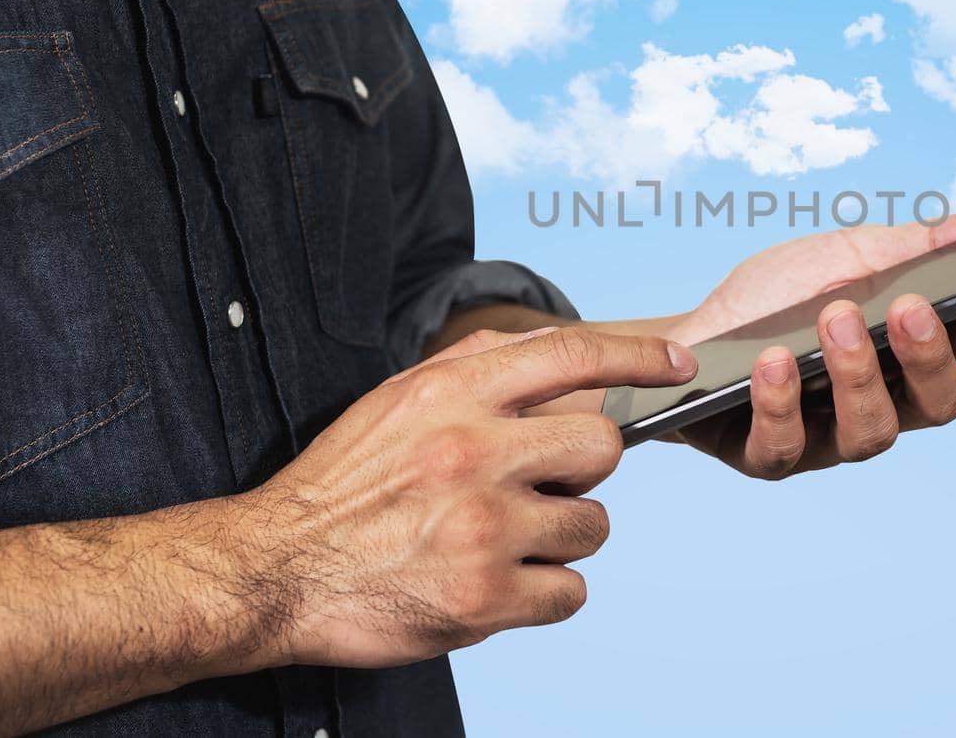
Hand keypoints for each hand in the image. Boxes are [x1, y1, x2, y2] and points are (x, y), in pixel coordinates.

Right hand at [230, 326, 697, 667]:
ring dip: (565, 537)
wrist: (277, 569)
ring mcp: (483, 529)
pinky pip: (571, 592)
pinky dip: (547, 593)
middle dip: (585, 472)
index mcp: (452, 394)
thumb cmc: (343, 482)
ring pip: (594, 526)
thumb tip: (560, 358)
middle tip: (542, 487)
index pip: (572, 355)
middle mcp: (473, 452)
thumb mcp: (398, 397)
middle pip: (603, 447)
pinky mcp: (484, 600)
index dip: (640, 355)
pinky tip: (502, 583)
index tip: (678, 363)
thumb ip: (477, 366)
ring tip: (507, 540)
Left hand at [666, 212, 955, 477]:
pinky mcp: (768, 457)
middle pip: (936, 405)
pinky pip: (784, 446)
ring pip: (870, 433)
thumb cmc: (773, 299)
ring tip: (832, 318)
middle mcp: (879, 404)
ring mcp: (826, 438)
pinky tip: (775, 361)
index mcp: (904, 355)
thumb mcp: (842, 256)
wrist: (685, 336)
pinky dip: (782, 400)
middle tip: (907, 307)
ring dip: (858, 373)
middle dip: (929, 356)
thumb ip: (915, 248)